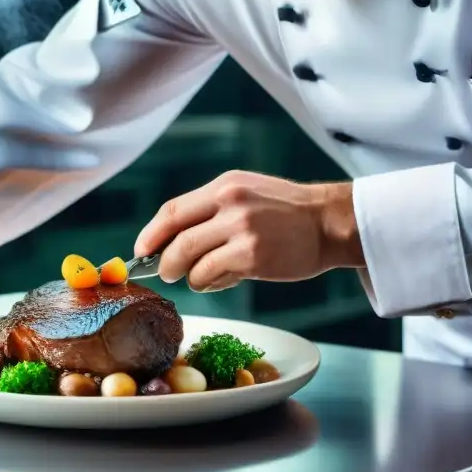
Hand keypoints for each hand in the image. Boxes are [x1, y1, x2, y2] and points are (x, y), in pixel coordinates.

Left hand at [134, 170, 364, 291]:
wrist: (330, 223)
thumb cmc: (286, 214)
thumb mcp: (246, 194)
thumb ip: (211, 211)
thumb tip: (169, 239)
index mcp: (224, 187)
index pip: (173, 209)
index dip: (151, 233)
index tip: (141, 250)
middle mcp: (230, 203)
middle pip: (176, 237)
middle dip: (163, 261)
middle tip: (165, 272)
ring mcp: (242, 229)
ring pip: (190, 259)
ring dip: (185, 275)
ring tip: (195, 278)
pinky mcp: (252, 256)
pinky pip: (211, 275)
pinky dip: (206, 284)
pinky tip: (218, 281)